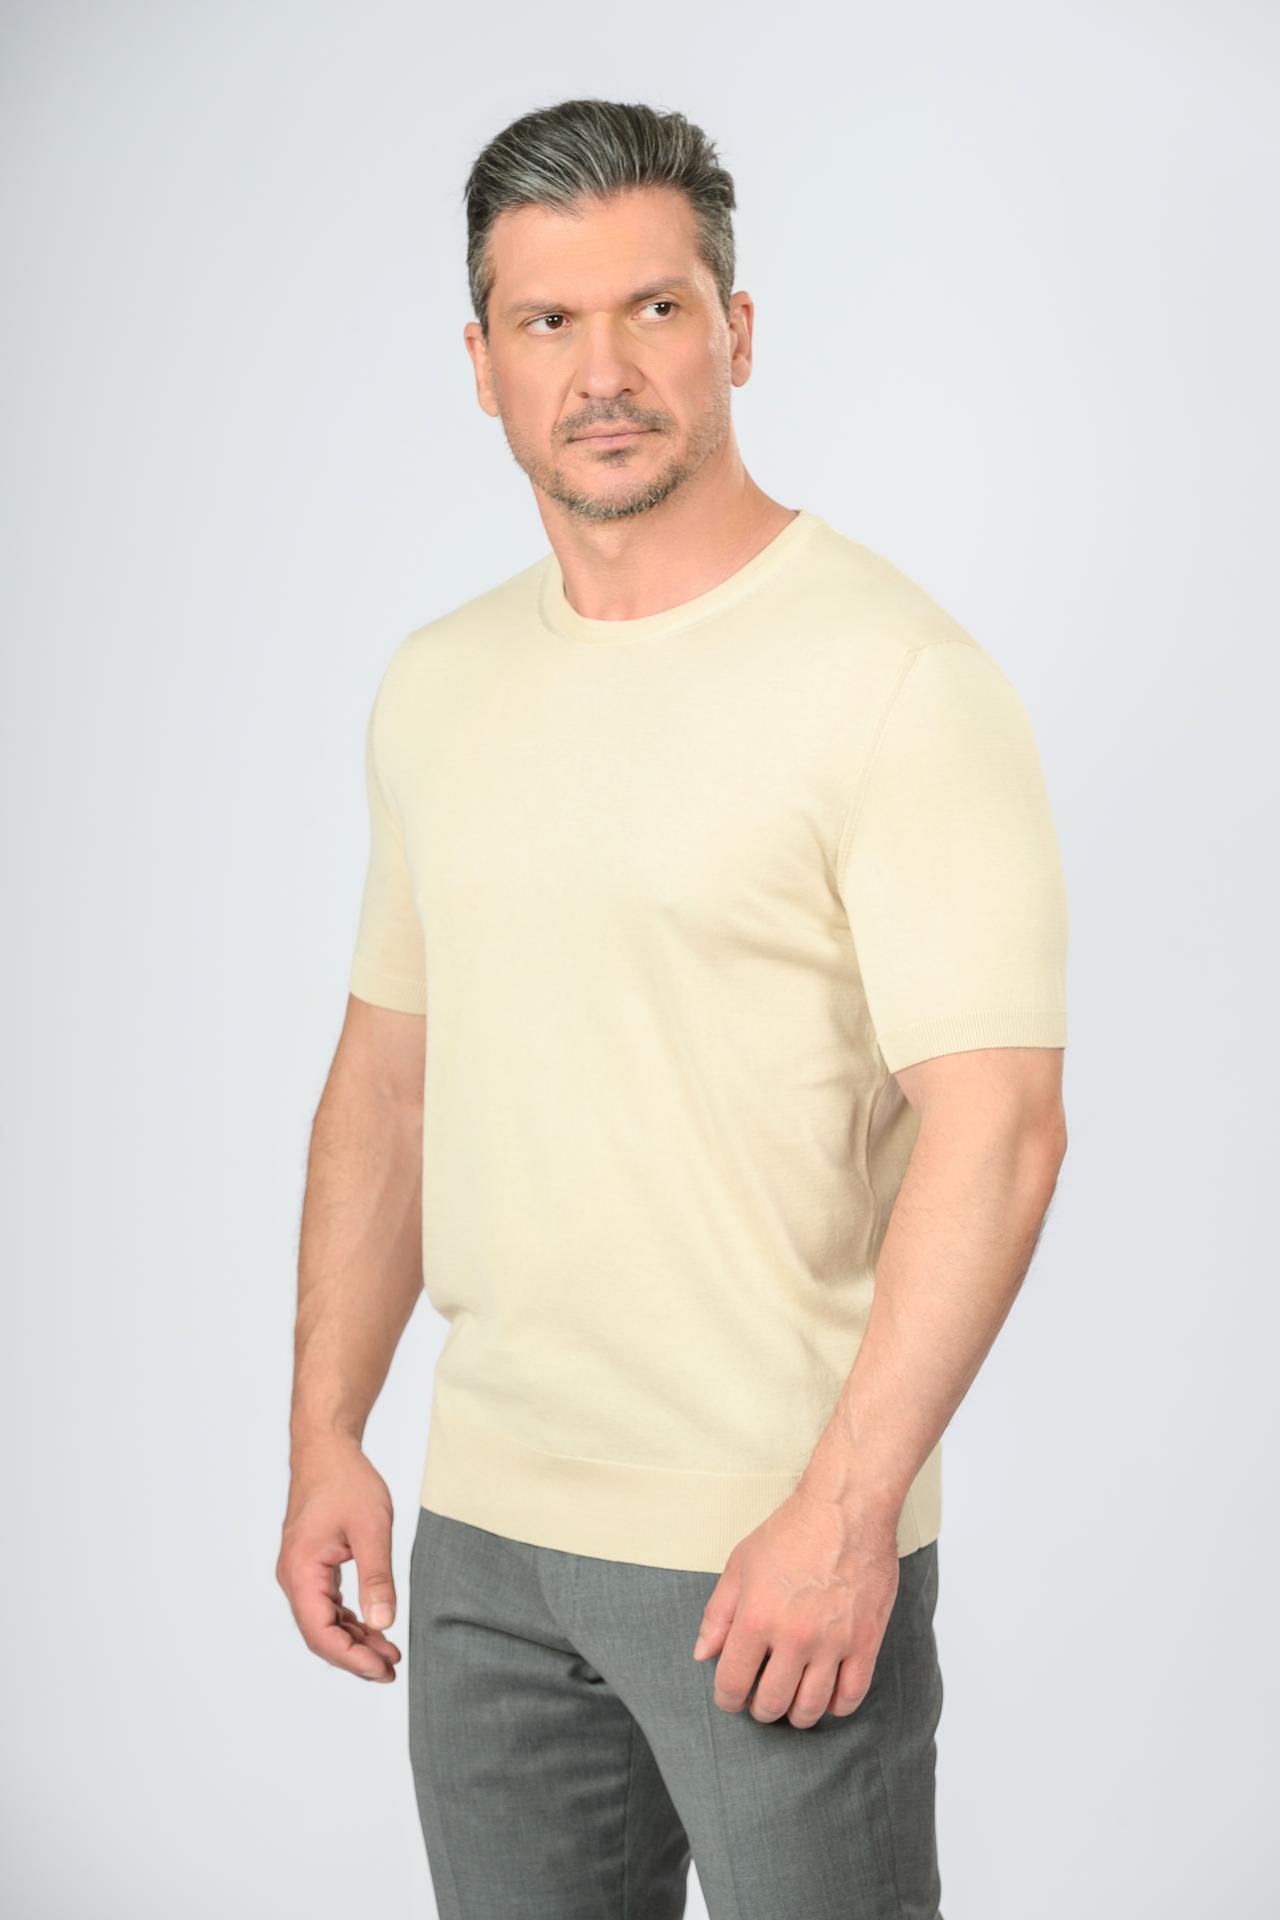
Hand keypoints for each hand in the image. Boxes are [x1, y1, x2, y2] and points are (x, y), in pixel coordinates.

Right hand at [276, 1438, 402, 1682]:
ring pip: (324, 1622)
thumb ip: (377, 1577)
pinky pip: (327, 1605)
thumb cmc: (346, 1481)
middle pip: (320, 1634)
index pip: (320, 1632)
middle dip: (355, 1656)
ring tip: (389, 1654)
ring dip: (354, 1640)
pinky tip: (374, 1628)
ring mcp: (300, 1573)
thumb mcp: (372, 1528)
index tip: (383, 1670)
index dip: (351, 1658)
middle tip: (391, 1670)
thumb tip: (384, 1624)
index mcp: (301, 1571)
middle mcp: (293, 1577)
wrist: (327, 1449)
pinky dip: (350, 1620)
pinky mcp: (311, 1567)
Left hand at [691, 1484, 899, 1727]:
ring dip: (796, 1714)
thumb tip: (703, 1654)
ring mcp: (833, 1643)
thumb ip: (718, 1614)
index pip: (732, 1683)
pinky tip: (826, 1694)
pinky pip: (851, 1696)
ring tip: (792, 1700)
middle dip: (760, 1708)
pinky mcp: (866, 1642)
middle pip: (772, 1704)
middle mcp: (794, 1638)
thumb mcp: (740, 1565)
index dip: (727, 1698)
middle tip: (761, 1699)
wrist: (846, 1510)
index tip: (731, 1696)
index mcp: (757, 1619)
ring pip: (811, 1709)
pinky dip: (835, 1705)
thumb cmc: (790, 1532)